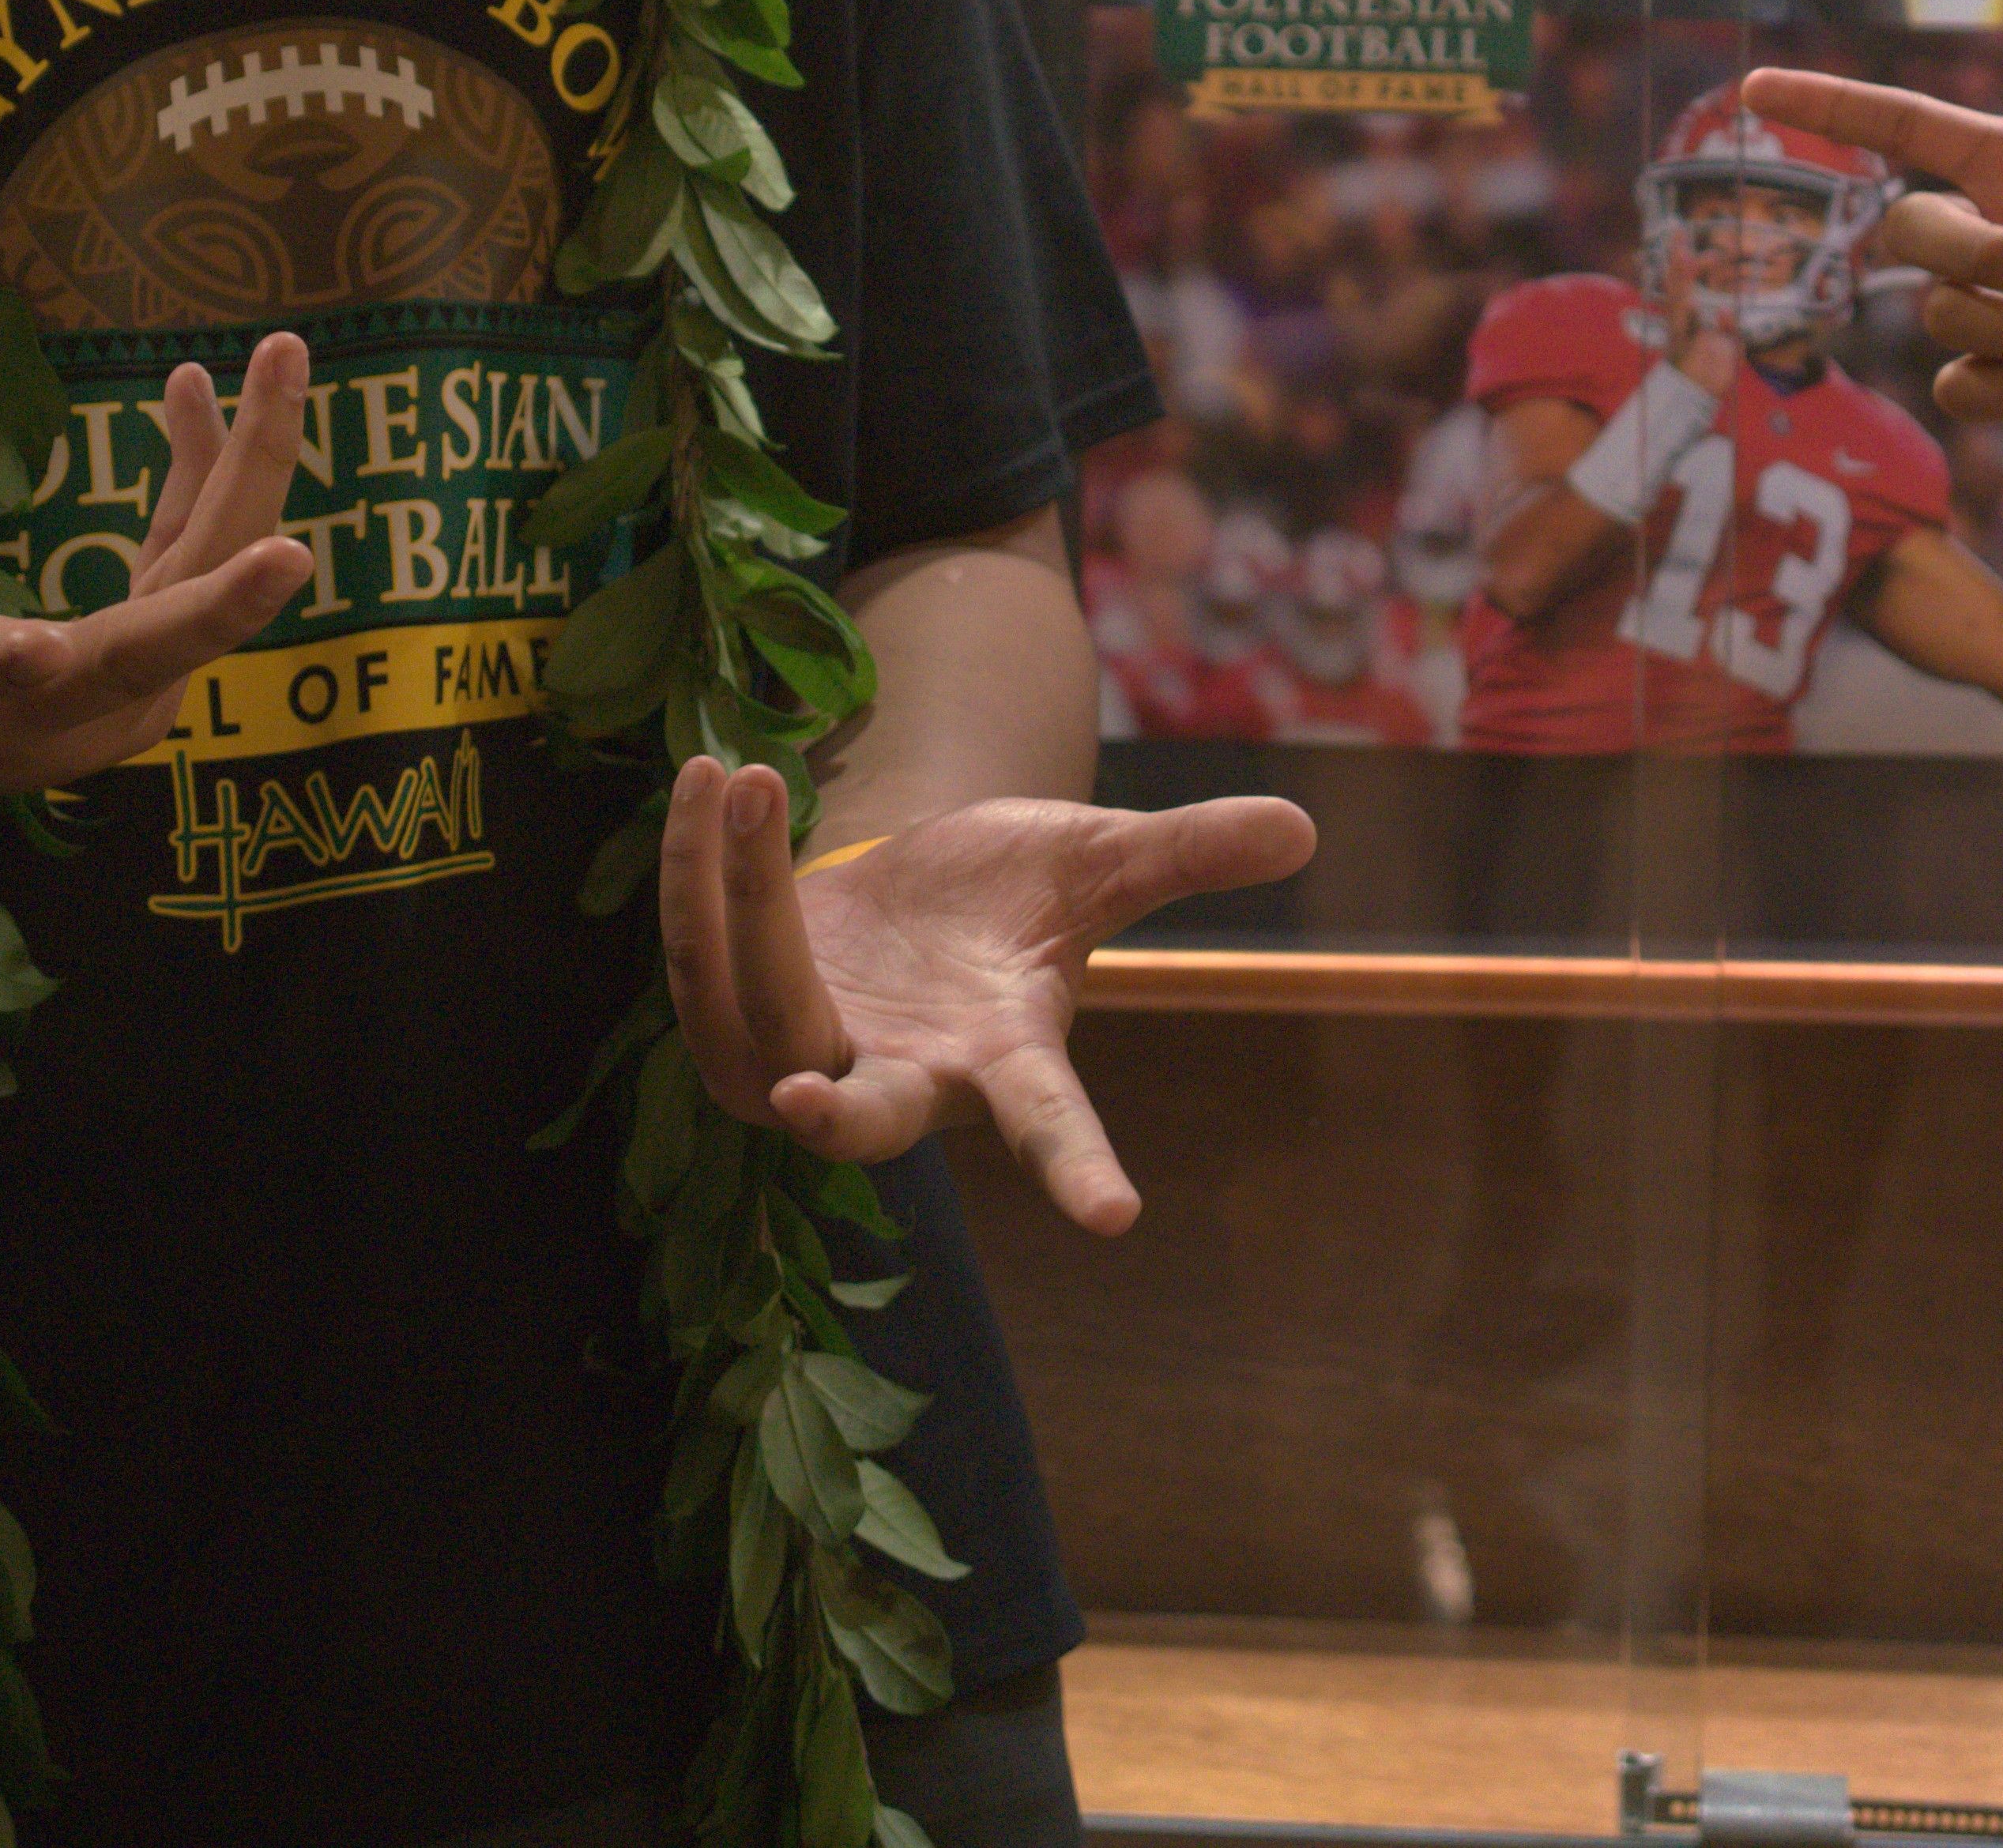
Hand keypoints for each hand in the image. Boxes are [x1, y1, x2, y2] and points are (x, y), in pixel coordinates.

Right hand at [0, 320, 315, 820]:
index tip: (41, 649)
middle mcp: (17, 718)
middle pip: (129, 666)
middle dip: (212, 608)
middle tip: (297, 553)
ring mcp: (90, 705)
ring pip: (192, 601)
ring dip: (248, 481)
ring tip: (285, 356)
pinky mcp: (129, 668)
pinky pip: (192, 570)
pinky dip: (212, 483)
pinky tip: (202, 393)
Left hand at [653, 752, 1319, 1229]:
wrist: (911, 893)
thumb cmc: (1011, 896)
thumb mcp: (1096, 861)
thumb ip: (1186, 854)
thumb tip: (1305, 829)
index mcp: (1000, 1058)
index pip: (1049, 1123)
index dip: (1080, 1165)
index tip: (1118, 1219)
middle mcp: (901, 1080)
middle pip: (861, 1122)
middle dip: (832, 1116)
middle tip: (799, 1100)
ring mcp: (807, 1056)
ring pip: (751, 1008)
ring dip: (737, 896)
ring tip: (742, 782)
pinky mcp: (733, 1014)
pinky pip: (697, 956)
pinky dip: (698, 873)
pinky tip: (706, 784)